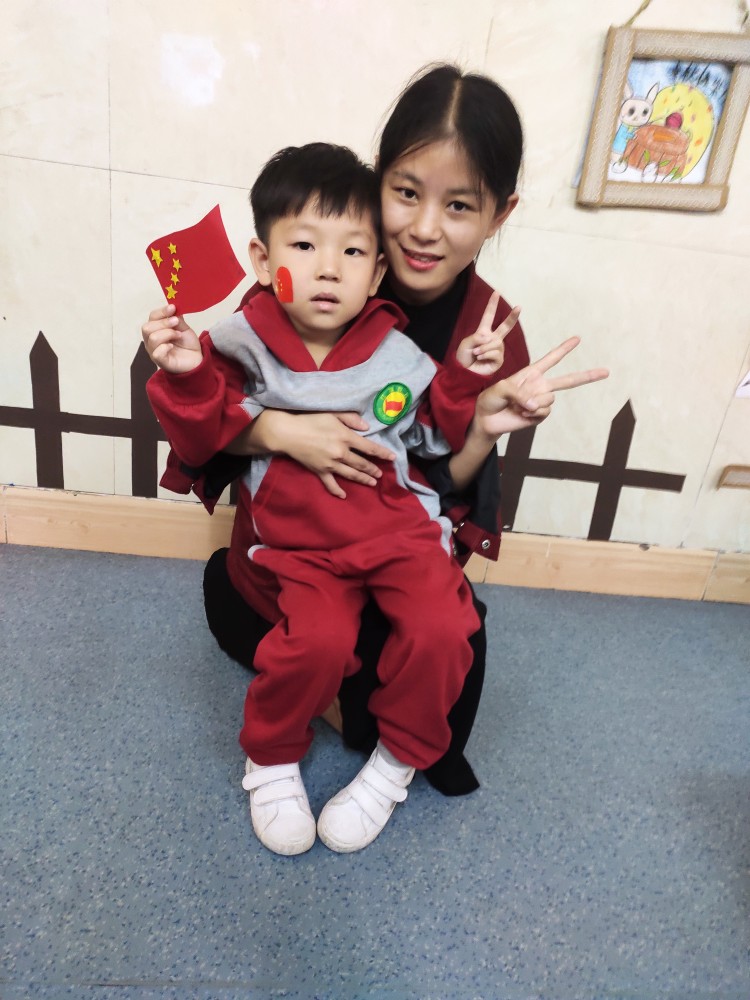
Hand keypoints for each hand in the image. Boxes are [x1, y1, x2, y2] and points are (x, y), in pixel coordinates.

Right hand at [141, 303, 201, 373]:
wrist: (197, 359)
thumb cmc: (187, 344)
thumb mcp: (183, 327)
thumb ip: (177, 318)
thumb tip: (172, 307)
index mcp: (156, 329)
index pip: (152, 317)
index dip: (161, 311)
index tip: (173, 308)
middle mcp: (151, 340)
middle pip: (147, 327)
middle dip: (163, 323)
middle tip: (176, 323)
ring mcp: (154, 351)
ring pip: (153, 338)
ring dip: (168, 334)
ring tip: (178, 335)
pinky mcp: (160, 361)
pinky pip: (157, 353)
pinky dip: (165, 347)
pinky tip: (172, 347)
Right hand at [261, 410, 395, 498]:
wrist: (288, 433)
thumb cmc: (310, 420)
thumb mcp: (332, 413)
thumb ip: (351, 418)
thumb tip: (367, 427)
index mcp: (346, 437)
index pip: (369, 448)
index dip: (382, 453)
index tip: (392, 458)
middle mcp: (341, 453)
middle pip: (362, 463)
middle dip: (373, 469)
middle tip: (381, 474)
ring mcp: (331, 464)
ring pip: (351, 474)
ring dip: (363, 479)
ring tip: (372, 483)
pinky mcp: (320, 471)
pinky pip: (331, 484)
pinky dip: (338, 490)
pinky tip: (344, 495)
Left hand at [455, 291, 520, 376]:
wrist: (464, 372)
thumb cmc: (463, 357)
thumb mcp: (466, 343)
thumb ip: (477, 337)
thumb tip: (490, 339)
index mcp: (483, 332)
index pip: (489, 316)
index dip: (492, 305)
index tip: (496, 293)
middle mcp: (493, 339)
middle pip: (505, 327)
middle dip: (512, 317)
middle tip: (519, 307)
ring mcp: (497, 349)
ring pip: (495, 343)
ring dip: (484, 348)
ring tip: (476, 354)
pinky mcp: (499, 360)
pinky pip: (496, 353)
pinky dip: (486, 354)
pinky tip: (480, 358)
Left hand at [474, 336, 608, 437]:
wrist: (486, 419)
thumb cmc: (491, 399)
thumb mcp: (501, 388)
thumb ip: (520, 394)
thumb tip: (535, 406)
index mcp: (531, 373)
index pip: (551, 359)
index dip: (564, 349)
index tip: (578, 339)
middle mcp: (539, 386)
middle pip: (568, 380)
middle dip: (588, 375)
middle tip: (606, 372)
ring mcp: (540, 401)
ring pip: (549, 398)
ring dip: (533, 403)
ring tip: (518, 406)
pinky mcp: (538, 415)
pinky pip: (544, 412)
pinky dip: (532, 413)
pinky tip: (521, 414)